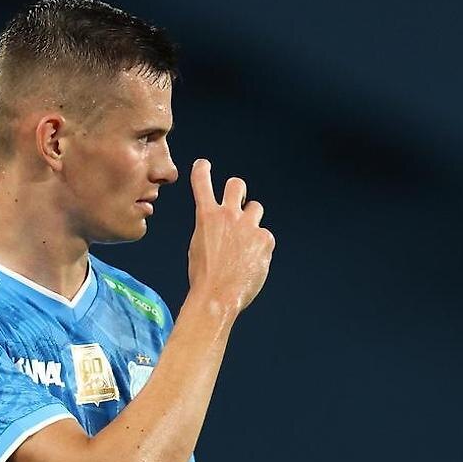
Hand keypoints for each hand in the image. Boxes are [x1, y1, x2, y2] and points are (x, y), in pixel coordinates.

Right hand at [186, 158, 274, 314]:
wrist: (218, 296)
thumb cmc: (204, 275)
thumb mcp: (197, 245)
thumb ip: (209, 228)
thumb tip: (220, 223)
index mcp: (206, 216)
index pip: (202, 182)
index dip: (202, 170)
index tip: (203, 165)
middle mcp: (228, 215)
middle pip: (236, 184)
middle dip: (237, 191)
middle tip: (237, 202)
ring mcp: (248, 226)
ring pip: (255, 208)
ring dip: (251, 220)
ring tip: (245, 242)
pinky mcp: (265, 239)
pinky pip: (265, 236)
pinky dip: (260, 247)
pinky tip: (252, 262)